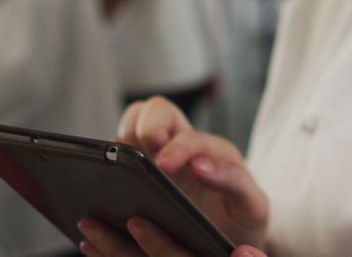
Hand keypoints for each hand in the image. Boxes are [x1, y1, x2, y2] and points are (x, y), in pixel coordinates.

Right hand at [81, 96, 268, 254]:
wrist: (232, 241)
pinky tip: (99, 194)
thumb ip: (235, 182)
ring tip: (114, 171)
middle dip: (141, 126)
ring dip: (119, 143)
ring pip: (129, 128)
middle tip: (136, 156)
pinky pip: (115, 159)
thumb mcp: (252, 205)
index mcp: (210, 150)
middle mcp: (180, 148)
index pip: (188, 134)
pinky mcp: (138, 178)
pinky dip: (104, 167)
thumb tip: (200, 166)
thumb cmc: (243, 219)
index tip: (163, 166)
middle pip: (151, 111)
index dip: (175, 147)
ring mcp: (156, 160)